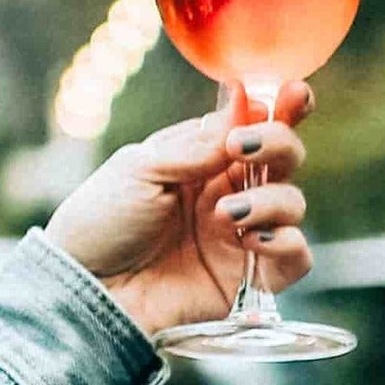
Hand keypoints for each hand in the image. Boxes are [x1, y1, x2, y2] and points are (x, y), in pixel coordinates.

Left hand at [46, 79, 313, 341]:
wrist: (87, 292)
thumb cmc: (100, 225)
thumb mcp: (138, 170)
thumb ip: (195, 145)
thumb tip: (245, 106)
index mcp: (201, 159)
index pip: (254, 125)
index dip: (280, 107)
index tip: (291, 93)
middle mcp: (228, 192)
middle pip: (284, 157)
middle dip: (279, 143)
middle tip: (243, 148)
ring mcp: (241, 234)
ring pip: (292, 203)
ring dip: (269, 199)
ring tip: (224, 212)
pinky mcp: (250, 278)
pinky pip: (297, 257)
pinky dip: (286, 242)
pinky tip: (249, 239)